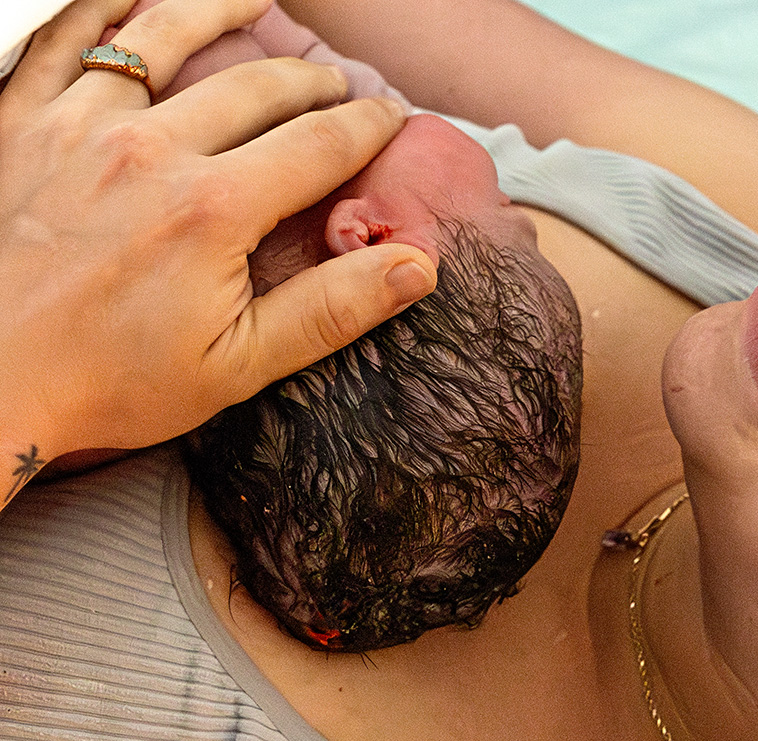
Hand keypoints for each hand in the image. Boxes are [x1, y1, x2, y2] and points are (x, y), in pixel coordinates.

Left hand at [0, 0, 435, 506]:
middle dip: (311, 80)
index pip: (319, 143)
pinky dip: (98, 11)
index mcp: (214, 209)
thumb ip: (331, 309)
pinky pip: (60, 40)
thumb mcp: (239, 365)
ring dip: (218, 9)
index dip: (367, 124)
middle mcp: (149, 150)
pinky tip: (129, 0)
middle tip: (337, 84)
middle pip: (257, 86)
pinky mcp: (17, 124)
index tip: (390, 115)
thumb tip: (417, 266)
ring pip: (161, 36)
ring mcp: (76, 127)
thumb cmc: (108, 383)